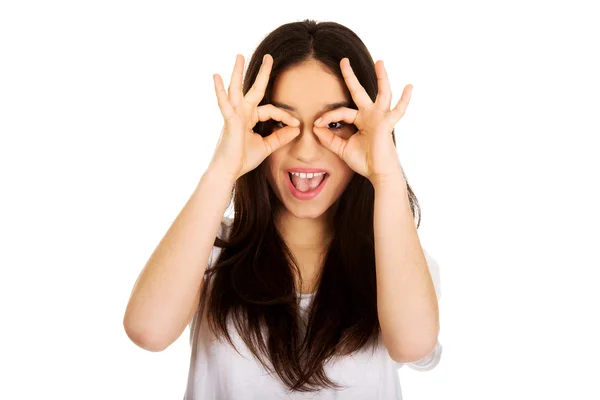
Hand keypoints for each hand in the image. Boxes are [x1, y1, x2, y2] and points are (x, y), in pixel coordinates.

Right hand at [209, 54, 300, 181]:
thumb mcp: (266, 147)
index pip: (271, 110)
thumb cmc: (243, 160)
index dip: (285, 116)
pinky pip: (224, 104)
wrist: (228, 172)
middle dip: (262, 73)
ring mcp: (234, 115)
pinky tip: (216, 76)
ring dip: (238, 72)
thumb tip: (296, 129)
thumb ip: (280, 138)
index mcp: (250, 118)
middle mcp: (242, 113)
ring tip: (239, 56)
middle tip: (269, 57)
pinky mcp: (229, 121)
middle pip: (254, 89)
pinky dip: (220, 90)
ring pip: (236, 90)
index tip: (297, 124)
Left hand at [312, 58, 411, 183]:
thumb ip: (329, 138)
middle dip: (350, 76)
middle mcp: (371, 115)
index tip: (316, 123)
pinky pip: (398, 111)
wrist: (378, 173)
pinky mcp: (387, 124)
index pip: (341, 111)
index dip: (327, 116)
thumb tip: (314, 127)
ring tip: (380, 62)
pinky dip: (404, 100)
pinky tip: (409, 87)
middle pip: (359, 92)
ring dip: (381, 77)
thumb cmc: (364, 161)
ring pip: (382, 93)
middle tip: (343, 60)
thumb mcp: (342, 148)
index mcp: (361, 120)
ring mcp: (380, 117)